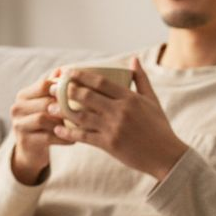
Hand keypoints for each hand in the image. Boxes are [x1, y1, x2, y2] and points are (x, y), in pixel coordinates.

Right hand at [9, 70, 73, 183]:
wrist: (31, 150)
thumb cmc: (43, 121)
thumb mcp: (46, 103)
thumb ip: (53, 88)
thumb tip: (62, 70)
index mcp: (23, 95)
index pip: (43, 85)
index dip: (61, 88)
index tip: (78, 93)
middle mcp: (17, 108)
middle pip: (44, 102)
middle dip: (64, 107)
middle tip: (83, 111)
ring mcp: (19, 125)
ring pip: (43, 119)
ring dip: (62, 122)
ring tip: (77, 125)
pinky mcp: (25, 141)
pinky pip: (47, 137)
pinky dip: (63, 138)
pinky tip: (74, 139)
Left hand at [49, 57, 187, 181]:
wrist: (166, 156)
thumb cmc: (159, 127)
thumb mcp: (152, 101)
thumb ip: (141, 79)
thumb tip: (133, 59)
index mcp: (130, 98)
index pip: (101, 82)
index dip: (82, 75)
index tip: (67, 72)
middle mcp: (120, 111)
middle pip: (87, 96)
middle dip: (66, 90)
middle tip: (52, 88)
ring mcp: (113, 128)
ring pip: (81, 116)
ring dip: (62, 111)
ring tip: (49, 108)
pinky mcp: (109, 144)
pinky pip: (84, 137)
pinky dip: (69, 133)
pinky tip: (58, 131)